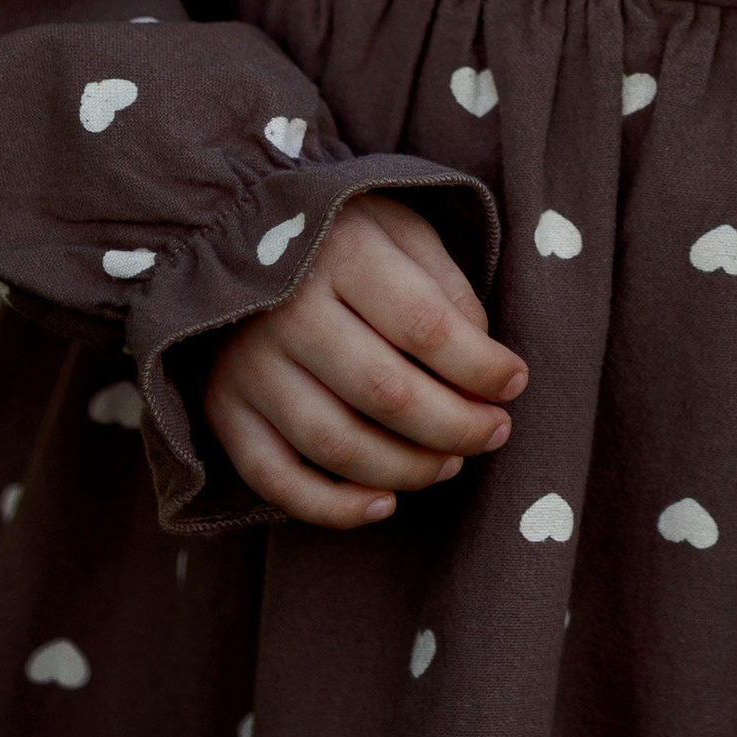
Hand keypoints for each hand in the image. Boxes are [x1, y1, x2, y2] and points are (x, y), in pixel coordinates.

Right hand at [203, 192, 527, 528]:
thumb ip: (446, 287)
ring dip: (408, 469)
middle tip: (494, 432)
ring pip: (338, 445)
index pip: (425, 325)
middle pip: (387, 394)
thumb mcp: (400, 229)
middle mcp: (288, 311)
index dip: (481, 366)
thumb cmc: (341, 236)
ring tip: (450, 462)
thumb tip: (484, 364)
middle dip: (456, 426)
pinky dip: (333, 507)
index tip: (514, 381)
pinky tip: (383, 502)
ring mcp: (248, 365)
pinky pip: (275, 479)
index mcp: (341, 253)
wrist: (233, 233)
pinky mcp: (222, 408)